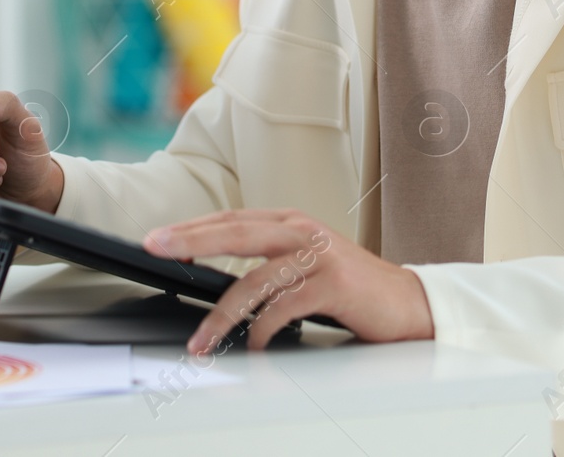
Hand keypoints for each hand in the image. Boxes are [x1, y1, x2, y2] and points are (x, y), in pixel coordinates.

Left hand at [144, 209, 434, 353]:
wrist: (407, 302)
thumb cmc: (351, 286)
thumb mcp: (306, 262)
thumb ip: (269, 261)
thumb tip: (214, 276)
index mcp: (291, 222)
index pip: (230, 219)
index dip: (192, 227)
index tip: (158, 237)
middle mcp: (302, 231)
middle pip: (234, 232)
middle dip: (190, 241)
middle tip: (156, 247)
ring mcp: (318, 256)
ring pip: (254, 280)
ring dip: (221, 314)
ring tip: (202, 340)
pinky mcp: (333, 285)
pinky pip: (284, 309)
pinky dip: (263, 330)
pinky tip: (256, 344)